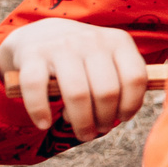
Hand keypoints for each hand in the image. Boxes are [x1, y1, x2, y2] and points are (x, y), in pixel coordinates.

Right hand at [0, 19, 149, 141]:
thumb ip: (123, 80)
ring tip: (82, 133)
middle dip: (105, 119)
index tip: (122, 118)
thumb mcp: (110, 58)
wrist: (40, 33)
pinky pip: (36, 88)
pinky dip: (40, 111)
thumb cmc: (83, 57)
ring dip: (81, 122)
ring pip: (77, 93)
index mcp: (118, 41)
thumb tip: (126, 115)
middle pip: (107, 91)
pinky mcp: (32, 54)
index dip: (131, 105)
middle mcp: (91, 40)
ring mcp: (61, 45)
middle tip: (99, 129)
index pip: (135, 78)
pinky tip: (44, 124)